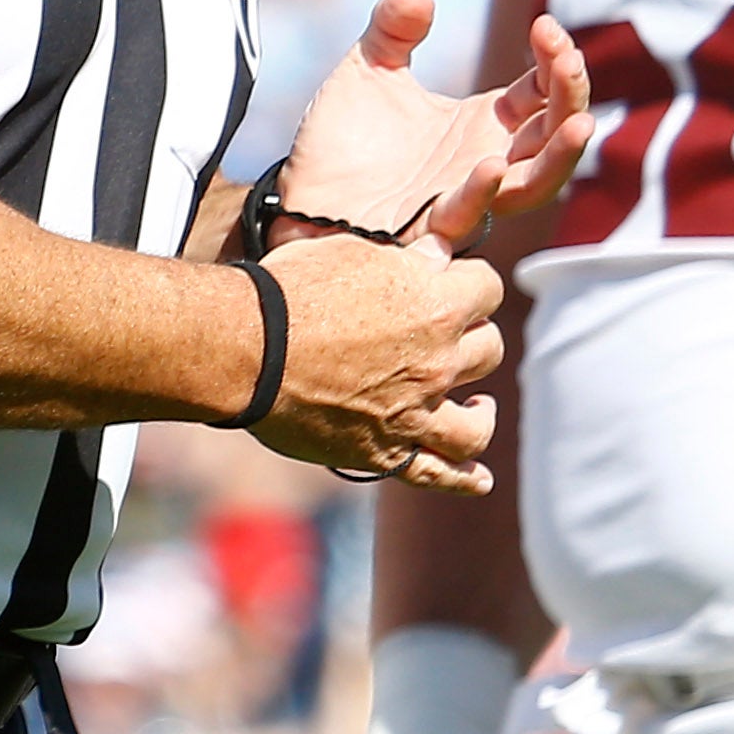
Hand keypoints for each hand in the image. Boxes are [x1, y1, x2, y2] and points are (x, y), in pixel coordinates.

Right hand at [253, 230, 504, 494]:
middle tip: (441, 336)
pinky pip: (439, 474)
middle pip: (490, 349)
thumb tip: (436, 257)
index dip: (468, 281)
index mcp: (435, 305)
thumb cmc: (287, 292)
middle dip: (470, 336)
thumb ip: (402, 260)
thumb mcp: (347, 253)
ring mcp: (417, 414)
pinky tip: (478, 479)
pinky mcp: (386, 452)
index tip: (448, 282)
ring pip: (477, 422)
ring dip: (479, 409)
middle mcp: (438, 362)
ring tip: (473, 403)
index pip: (487, 287)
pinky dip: (464, 480)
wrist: (244, 349)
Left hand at [272, 0, 594, 244]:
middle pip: (555, 132)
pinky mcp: (430, 222)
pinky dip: (485, 191)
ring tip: (579, 122)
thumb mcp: (366, 72)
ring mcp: (465, 194)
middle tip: (565, 57)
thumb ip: (392, 30)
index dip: (557, 60)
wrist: (299, 197)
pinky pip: (470, 213)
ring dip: (561, 154)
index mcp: (484, 123)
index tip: (545, 24)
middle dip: (571, 95)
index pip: (545, 91)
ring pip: (536, 183)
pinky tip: (491, 164)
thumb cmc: (341, 143)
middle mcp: (488, 158)